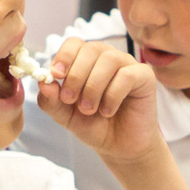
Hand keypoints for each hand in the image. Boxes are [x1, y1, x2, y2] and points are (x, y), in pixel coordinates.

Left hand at [40, 38, 160, 166]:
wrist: (119, 146)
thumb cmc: (93, 125)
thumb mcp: (64, 115)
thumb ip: (51, 100)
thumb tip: (44, 83)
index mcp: (86, 60)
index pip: (74, 43)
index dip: (64, 56)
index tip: (56, 76)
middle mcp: (107, 57)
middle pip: (91, 49)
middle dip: (76, 76)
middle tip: (70, 101)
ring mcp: (128, 65)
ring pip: (109, 60)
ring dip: (93, 86)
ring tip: (89, 109)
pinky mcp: (145, 77)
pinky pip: (127, 75)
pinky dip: (113, 94)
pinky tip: (108, 111)